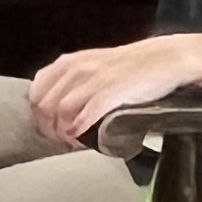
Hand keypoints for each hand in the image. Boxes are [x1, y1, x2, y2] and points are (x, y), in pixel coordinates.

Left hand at [27, 37, 201, 146]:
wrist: (166, 58)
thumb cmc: (130, 68)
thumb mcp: (92, 68)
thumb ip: (73, 84)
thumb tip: (56, 110)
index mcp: (67, 63)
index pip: (35, 93)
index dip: (39, 116)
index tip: (50, 129)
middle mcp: (76, 68)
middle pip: (44, 105)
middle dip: (48, 128)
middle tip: (61, 141)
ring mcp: (94, 79)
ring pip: (60, 110)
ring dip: (62, 131)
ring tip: (72, 143)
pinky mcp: (113, 90)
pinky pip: (87, 111)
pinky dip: (79, 127)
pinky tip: (80, 137)